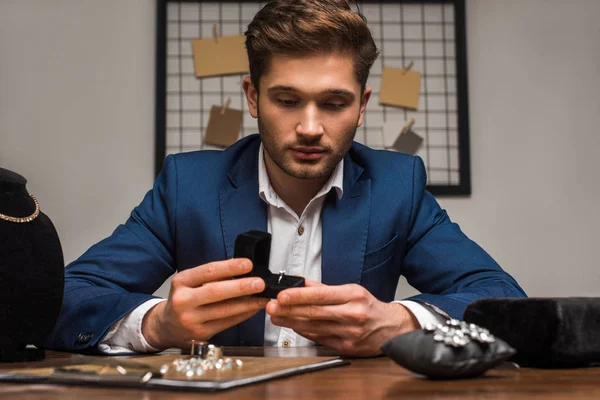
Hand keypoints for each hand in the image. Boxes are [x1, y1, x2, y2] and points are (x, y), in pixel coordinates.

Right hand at [142, 258, 267, 349]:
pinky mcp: (200, 334)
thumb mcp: (190, 282)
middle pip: (216, 292)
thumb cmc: (184, 299)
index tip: (248, 264)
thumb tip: (243, 269)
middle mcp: (183, 300)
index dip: (230, 267)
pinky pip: (227, 323)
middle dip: (241, 287)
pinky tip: (254, 309)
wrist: (166, 326)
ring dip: (248, 303)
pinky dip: (243, 315)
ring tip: (263, 298)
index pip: (208, 271)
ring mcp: (190, 320)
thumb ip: (212, 276)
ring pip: (224, 310)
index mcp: (181, 281)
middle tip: (260, 283)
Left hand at [266, 281, 418, 356]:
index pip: (320, 295)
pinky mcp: (346, 346)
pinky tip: (293, 326)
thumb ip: (324, 288)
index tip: (281, 295)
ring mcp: (349, 333)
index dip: (298, 295)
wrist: (391, 328)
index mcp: (353, 296)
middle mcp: (352, 314)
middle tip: (271, 306)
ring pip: (314, 327)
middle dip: (289, 309)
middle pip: (314, 312)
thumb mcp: (351, 290)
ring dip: (291, 322)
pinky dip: (304, 332)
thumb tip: (300, 282)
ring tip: (276, 316)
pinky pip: (319, 338)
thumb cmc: (369, 307)